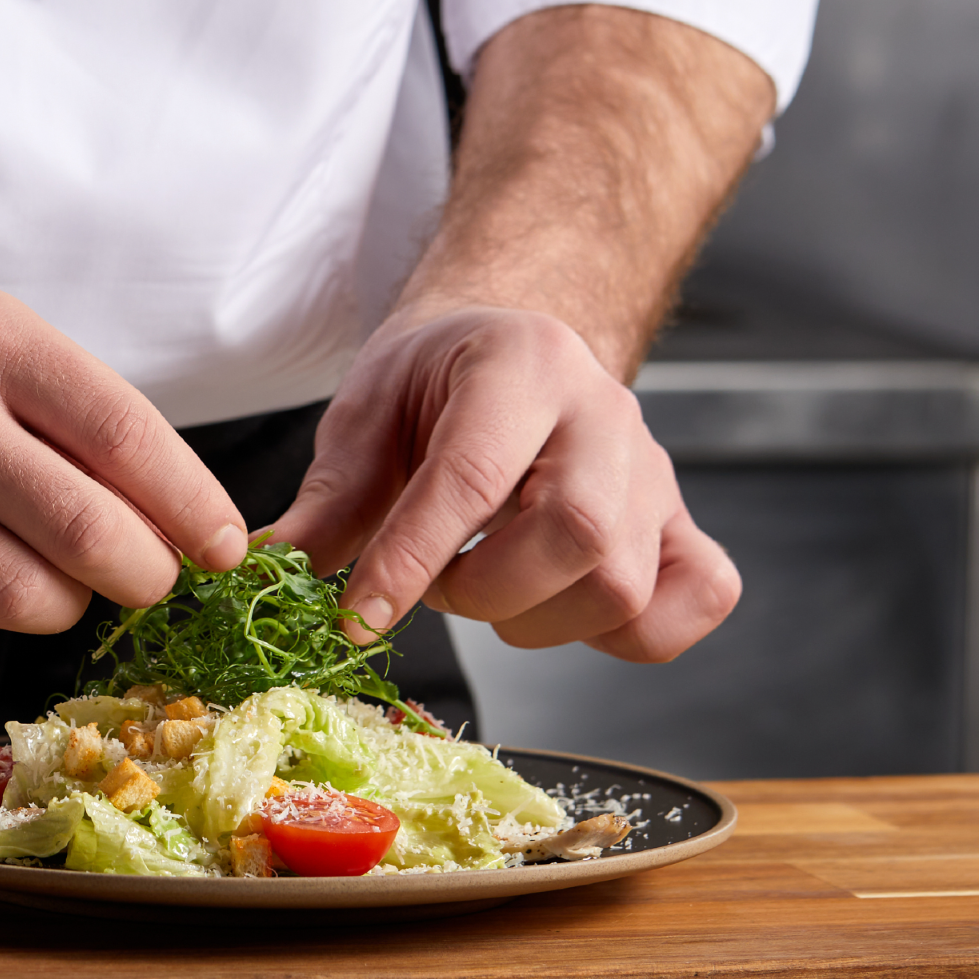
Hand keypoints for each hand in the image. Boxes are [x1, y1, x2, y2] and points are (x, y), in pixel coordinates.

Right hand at [0, 258, 247, 668]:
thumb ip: (64, 409)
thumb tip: (176, 518)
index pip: (126, 437)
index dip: (194, 508)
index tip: (223, 547)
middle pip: (87, 535)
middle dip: (143, 575)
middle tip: (141, 576)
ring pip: (21, 603)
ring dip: (54, 606)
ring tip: (35, 571)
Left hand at [266, 306, 739, 661]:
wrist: (511, 347)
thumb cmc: (437, 382)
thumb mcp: (367, 413)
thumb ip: (331, 497)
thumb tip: (277, 571)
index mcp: (522, 365)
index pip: (473, 475)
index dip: (411, 558)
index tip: (357, 618)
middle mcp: (605, 414)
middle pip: (576, 535)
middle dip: (485, 591)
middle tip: (437, 587)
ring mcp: (654, 472)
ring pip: (626, 581)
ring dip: (538, 619)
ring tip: (486, 588)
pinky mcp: (681, 522)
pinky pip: (701, 596)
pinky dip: (634, 632)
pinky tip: (563, 610)